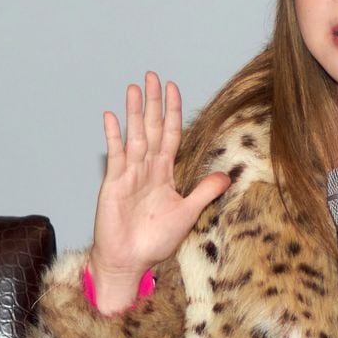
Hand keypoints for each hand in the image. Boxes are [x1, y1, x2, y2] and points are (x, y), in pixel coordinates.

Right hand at [89, 72, 230, 312]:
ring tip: (134, 88)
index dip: (173, 112)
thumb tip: (226, 175)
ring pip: (134, 136)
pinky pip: (115, 155)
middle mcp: (146, 169)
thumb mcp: (187, 214)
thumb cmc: (154, 242)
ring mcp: (128, 174)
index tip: (173, 88)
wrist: (129, 261)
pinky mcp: (113, 183)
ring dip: (134, 112)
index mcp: (163, 174)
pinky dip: (113, 136)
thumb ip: (204, 192)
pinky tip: (111, 116)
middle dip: (153, 102)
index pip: (170, 135)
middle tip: (152, 76)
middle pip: (151, 128)